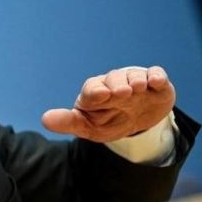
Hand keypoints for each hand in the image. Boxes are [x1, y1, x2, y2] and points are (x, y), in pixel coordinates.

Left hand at [41, 66, 174, 142]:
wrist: (136, 122)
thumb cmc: (106, 121)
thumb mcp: (87, 127)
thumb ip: (68, 122)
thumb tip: (45, 120)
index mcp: (95, 93)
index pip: (92, 89)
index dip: (96, 91)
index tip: (101, 95)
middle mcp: (114, 83)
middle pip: (114, 79)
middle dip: (117, 84)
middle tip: (122, 93)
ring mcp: (135, 82)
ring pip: (134, 75)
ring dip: (136, 80)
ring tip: (138, 88)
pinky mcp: (156, 85)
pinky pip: (156, 74)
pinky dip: (157, 76)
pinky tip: (157, 82)